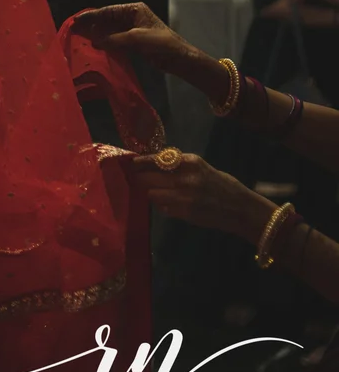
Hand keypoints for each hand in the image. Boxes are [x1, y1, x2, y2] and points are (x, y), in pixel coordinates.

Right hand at [71, 2, 217, 83]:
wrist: (178, 58)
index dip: (91, 16)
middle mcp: (131, 16)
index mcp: (134, 10)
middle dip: (92, 24)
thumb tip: (94, 42)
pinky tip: (95, 45)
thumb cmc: (161, 43)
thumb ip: (113, 40)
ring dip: (97, 34)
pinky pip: (114, 39)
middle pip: (106, 19)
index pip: (108, 11)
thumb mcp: (136, 39)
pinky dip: (105, 42)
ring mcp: (132, 29)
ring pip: (109, 29)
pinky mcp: (133, 41)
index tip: (76, 20)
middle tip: (75, 30)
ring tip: (81, 38)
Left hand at [126, 150, 279, 242]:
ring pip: (151, 193)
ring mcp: (183, 196)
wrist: (242, 210)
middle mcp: (185, 177)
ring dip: (150, 193)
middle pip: (147, 177)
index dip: (139, 162)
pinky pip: (162, 208)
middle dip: (139, 178)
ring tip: (156, 192)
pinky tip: (170, 204)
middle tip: (135, 179)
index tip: (131, 163)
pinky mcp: (184, 212)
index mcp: (190, 162)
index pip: (155, 159)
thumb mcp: (201, 168)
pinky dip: (162, 206)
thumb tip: (152, 163)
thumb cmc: (223, 186)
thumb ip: (178, 165)